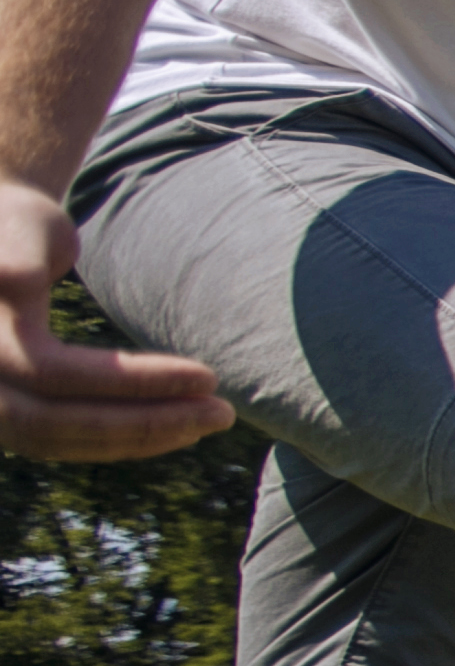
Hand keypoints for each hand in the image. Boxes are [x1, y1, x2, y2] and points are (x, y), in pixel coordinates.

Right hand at [0, 180, 234, 460]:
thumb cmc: (15, 224)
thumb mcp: (21, 223)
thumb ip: (18, 251)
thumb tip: (18, 279)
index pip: (54, 373)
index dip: (131, 381)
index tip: (209, 376)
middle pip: (52, 422)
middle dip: (143, 423)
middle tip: (222, 413)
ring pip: (55, 440)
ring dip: (137, 438)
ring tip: (207, 420)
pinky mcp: (4, 414)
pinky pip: (57, 441)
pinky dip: (116, 441)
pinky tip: (175, 429)